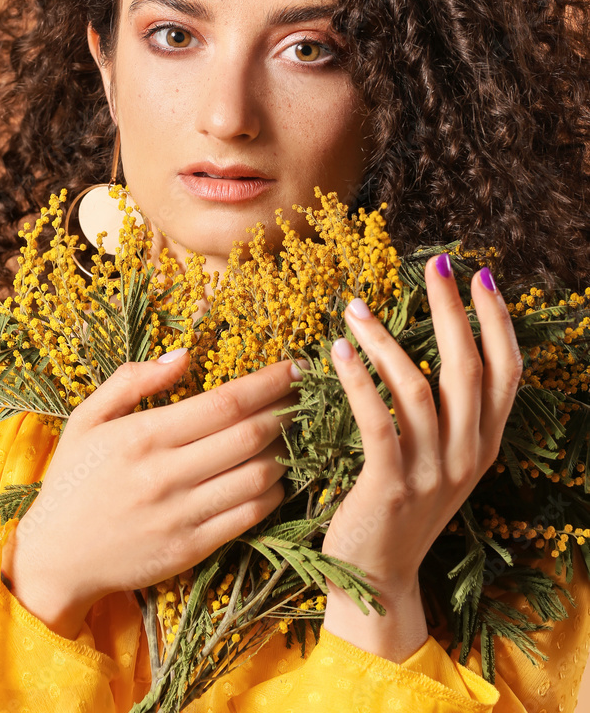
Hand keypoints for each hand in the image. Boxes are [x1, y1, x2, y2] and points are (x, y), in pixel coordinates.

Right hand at [0, 352, 296, 638]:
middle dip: (287, 411)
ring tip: (292, 435)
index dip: (268, 382)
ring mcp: (181, 515)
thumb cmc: (73, 479)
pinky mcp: (191, 549)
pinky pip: (249, 517)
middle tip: (304, 396)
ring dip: (285, 453)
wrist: (55, 558)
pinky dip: (273, 494)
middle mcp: (166, 474)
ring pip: (258, 477)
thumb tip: (184, 354)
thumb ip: (132, 380)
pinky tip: (275, 478)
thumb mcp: (88, 418)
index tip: (295, 367)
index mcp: (143, 435)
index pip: (225, 402)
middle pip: (250, 435)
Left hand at [320, 255, 521, 657]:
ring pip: (418, 387)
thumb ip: (449, 413)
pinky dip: (359, 379)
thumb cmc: (402, 507)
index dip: (497, 322)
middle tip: (434, 265)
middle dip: (452, 309)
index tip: (481, 277)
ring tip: (355, 305)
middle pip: (468, 368)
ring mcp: (431, 473)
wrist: (377, 580)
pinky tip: (339, 349)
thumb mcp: (441, 460)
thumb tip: (439, 343)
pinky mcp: (389, 487)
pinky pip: (377, 420)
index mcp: (484, 445)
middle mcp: (466, 456)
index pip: (506, 372)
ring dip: (386, 338)